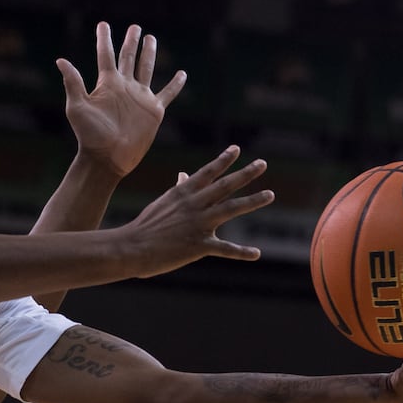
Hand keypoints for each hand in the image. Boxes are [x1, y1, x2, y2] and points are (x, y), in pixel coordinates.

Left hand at [56, 22, 185, 177]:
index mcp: (107, 84)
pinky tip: (182, 74)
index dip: (104, 39)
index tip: (103, 24)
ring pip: (147, 69)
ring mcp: (140, 97)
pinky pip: (167, 94)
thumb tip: (60, 60)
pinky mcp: (154, 111)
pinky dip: (176, 85)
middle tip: (135, 27)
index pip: (106, 55)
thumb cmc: (89, 135)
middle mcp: (124, 87)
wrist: (108, 158)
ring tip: (151, 39)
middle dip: (131, 42)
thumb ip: (73, 83)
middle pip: (128, 57)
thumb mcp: (77, 107)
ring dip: (149, 54)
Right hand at [118, 146, 274, 275]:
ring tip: (270, 194)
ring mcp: (198, 224)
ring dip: (252, 201)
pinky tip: (256, 253)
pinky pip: (225, 249)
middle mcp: (194, 205)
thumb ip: (178, 189)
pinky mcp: (199, 246)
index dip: (223, 160)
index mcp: (183, 193)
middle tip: (262, 164)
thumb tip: (183, 175)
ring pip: (231, 209)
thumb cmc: (145, 226)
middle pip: (225, 186)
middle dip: (245, 174)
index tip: (237, 149)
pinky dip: (242, 252)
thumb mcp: (162, 203)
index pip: (207, 172)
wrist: (132, 247)